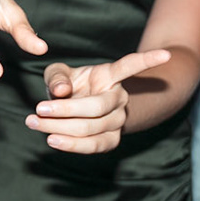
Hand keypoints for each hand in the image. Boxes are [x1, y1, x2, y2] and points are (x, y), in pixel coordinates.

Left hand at [25, 49, 170, 153]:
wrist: (76, 110)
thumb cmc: (68, 85)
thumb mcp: (58, 73)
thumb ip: (57, 77)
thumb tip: (61, 91)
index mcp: (111, 76)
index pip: (130, 66)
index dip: (147, 60)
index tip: (166, 54)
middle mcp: (119, 98)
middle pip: (97, 107)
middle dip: (66, 110)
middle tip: (38, 109)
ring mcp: (118, 121)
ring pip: (92, 128)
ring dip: (61, 128)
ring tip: (34, 123)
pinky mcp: (111, 140)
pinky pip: (93, 146)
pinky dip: (71, 145)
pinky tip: (52, 140)